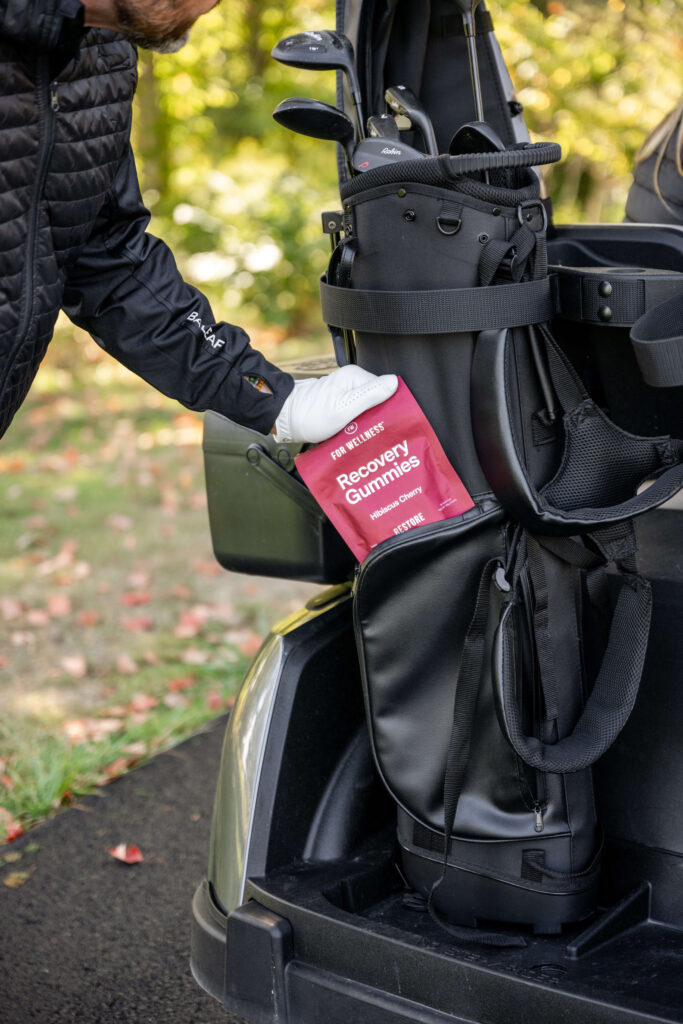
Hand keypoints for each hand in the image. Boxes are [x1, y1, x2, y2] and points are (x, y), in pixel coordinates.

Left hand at [274, 365, 397, 443]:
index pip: (386, 391)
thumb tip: (394, 382)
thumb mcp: (343, 409)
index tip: (392, 425)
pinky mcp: (341, 401)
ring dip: (370, 422)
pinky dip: (359, 423)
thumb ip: (369, 396)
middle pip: (378, 400)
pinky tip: (358, 433)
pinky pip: (358, 411)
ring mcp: (346, 390)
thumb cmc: (309, 415)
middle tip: (381, 435)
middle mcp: (352, 380)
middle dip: (380, 417)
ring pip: (369, 407)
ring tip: (369, 436)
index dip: (391, 408)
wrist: (285, 419)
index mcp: (355, 376)